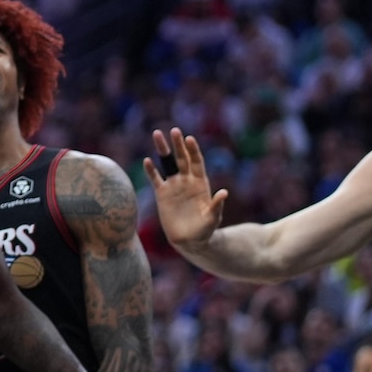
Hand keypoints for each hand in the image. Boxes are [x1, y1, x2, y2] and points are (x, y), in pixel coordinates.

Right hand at [143, 128, 226, 250]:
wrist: (189, 240)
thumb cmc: (205, 229)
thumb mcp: (213, 218)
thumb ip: (216, 205)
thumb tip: (224, 192)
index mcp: (200, 183)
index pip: (196, 162)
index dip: (193, 150)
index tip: (189, 139)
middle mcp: (187, 180)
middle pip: (182, 158)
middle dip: (178, 145)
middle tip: (174, 131)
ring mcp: (174, 186)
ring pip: (167, 163)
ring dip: (163, 150)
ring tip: (157, 134)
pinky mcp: (162, 194)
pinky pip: (156, 179)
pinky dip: (151, 170)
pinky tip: (147, 161)